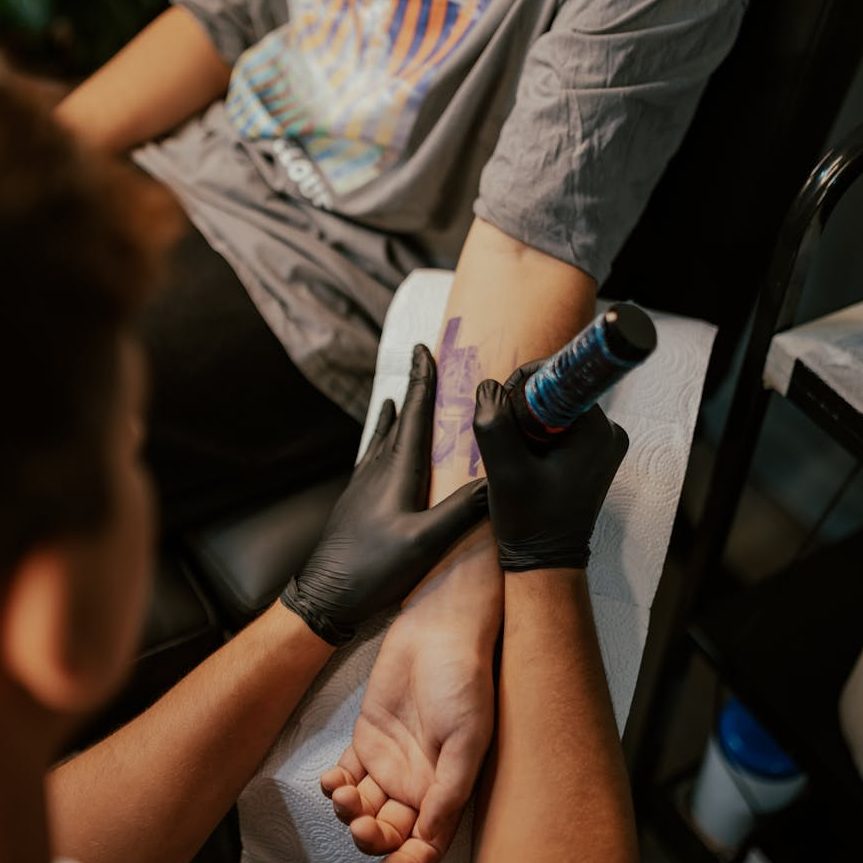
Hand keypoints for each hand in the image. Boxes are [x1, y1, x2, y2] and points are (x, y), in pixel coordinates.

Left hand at [282, 345, 486, 644]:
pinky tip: (379, 445)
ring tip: (402, 396)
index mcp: (397, 472)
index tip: (424, 350)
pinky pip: (373, 457)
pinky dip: (382, 440)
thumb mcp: (424, 543)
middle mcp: (378, 469)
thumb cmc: (373, 568)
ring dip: (398, 415)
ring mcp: (363, 484)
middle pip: (400, 420)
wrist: (324, 595)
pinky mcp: (356, 500)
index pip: (414, 416)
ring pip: (384, 438)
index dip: (421, 382)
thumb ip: (459, 512)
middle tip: (425, 364)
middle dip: (415, 391)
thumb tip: (495, 481)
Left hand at [320, 553, 497, 861]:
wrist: (438, 630)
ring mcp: (390, 759)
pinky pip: (347, 775)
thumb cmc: (463, 679)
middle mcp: (418, 780)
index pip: (427, 840)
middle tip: (363, 829)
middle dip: (373, 840)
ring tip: (345, 797)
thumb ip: (449, 790)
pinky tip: (332, 782)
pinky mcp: (367, 736)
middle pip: (390, 831)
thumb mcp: (468, 737)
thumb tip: (429, 840)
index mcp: (446, 787)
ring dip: (350, 814)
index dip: (410, 860)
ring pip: (364, 808)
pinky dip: (335, 786)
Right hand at [473, 361, 628, 570]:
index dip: (522, 386)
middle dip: (523, 410)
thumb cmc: (530, 521)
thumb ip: (494, 422)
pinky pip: (560, 428)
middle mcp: (609, 432)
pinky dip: (538, 438)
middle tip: (507, 443)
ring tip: (516, 458)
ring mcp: (603, 444)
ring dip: (528, 425)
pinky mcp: (593, 455)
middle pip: (555, 393)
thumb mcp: (504, 470)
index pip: (556, 379)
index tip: (503, 412)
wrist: (546, 561)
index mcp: (597, 430)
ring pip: (554, 410)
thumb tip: (490, 388)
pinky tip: (526, 464)